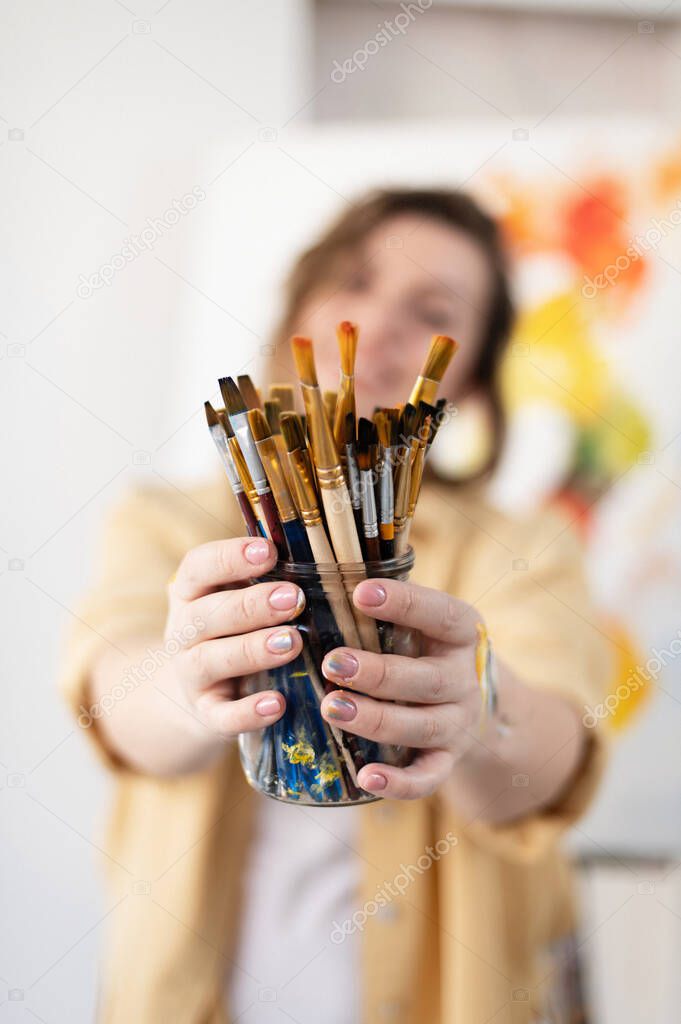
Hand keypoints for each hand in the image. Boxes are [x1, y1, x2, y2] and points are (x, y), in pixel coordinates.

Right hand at [165, 536, 304, 738]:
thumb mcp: (240, 598)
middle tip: (293, 598)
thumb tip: (321, 551)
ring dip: (252, 650)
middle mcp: (183, 632)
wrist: (202, 692)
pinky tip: (278, 704)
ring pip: (210, 661)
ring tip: (292, 642)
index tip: (269, 551)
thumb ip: (268, 577)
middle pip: (206, 615)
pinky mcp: (207, 713)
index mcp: (192, 593)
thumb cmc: (235, 630)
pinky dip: (248, 712)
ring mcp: (191, 675)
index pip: (199, 567)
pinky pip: (222, 716)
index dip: (230, 557)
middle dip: (251, 605)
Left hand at [319, 579, 483, 799]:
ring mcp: (458, 724)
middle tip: (332, 663)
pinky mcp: (447, 761)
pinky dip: (398, 783)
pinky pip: (427, 778)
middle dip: (378, 673)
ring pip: (421, 728)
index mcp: (460, 633)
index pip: (440, 614)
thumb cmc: (423, 645)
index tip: (360, 592)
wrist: (471, 698)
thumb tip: (321, 569)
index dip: (404, 603)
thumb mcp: (419, 618)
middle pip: (426, 680)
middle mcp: (464, 679)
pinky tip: (365, 776)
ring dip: (376, 720)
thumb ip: (385, 600)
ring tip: (331, 707)